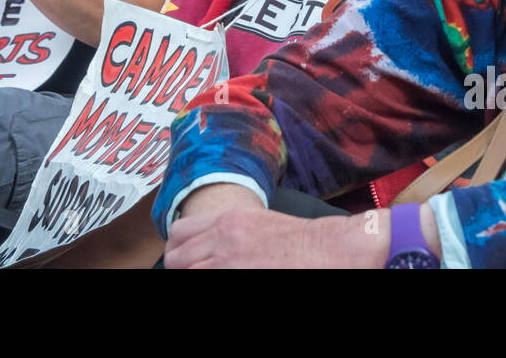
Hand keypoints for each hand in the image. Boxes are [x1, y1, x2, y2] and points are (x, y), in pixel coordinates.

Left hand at [165, 203, 363, 268]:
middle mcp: (222, 239)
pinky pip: (206, 284)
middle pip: (176, 259)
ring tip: (210, 277)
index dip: (177, 250)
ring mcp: (228, 263)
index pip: (178, 234)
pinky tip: (226, 283)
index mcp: (226, 220)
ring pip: (187, 273)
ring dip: (195, 276)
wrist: (328, 250)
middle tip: (196, 272)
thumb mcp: (257, 222)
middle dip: (182, 268)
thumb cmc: (300, 240)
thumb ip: (228, 231)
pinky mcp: (237, 278)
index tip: (184, 260)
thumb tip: (211, 247)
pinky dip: (208, 285)